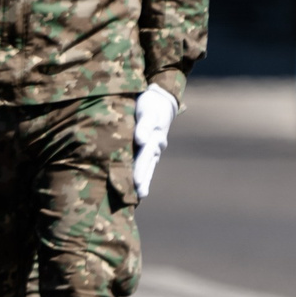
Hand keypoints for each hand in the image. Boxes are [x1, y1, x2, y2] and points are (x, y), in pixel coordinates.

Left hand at [131, 84, 178, 200]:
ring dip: (145, 180)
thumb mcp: (147, 112)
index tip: (136, 182)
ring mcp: (154, 148)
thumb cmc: (150, 105)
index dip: (141, 169)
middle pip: (148, 165)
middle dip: (143, 179)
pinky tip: (139, 185)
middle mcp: (155, 146)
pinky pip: (147, 163)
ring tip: (140, 195)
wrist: (159, 101)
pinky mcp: (149, 148)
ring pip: (149, 166)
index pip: (145, 156)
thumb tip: (141, 140)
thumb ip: (144, 125)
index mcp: (154, 138)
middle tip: (138, 195)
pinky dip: (144, 174)